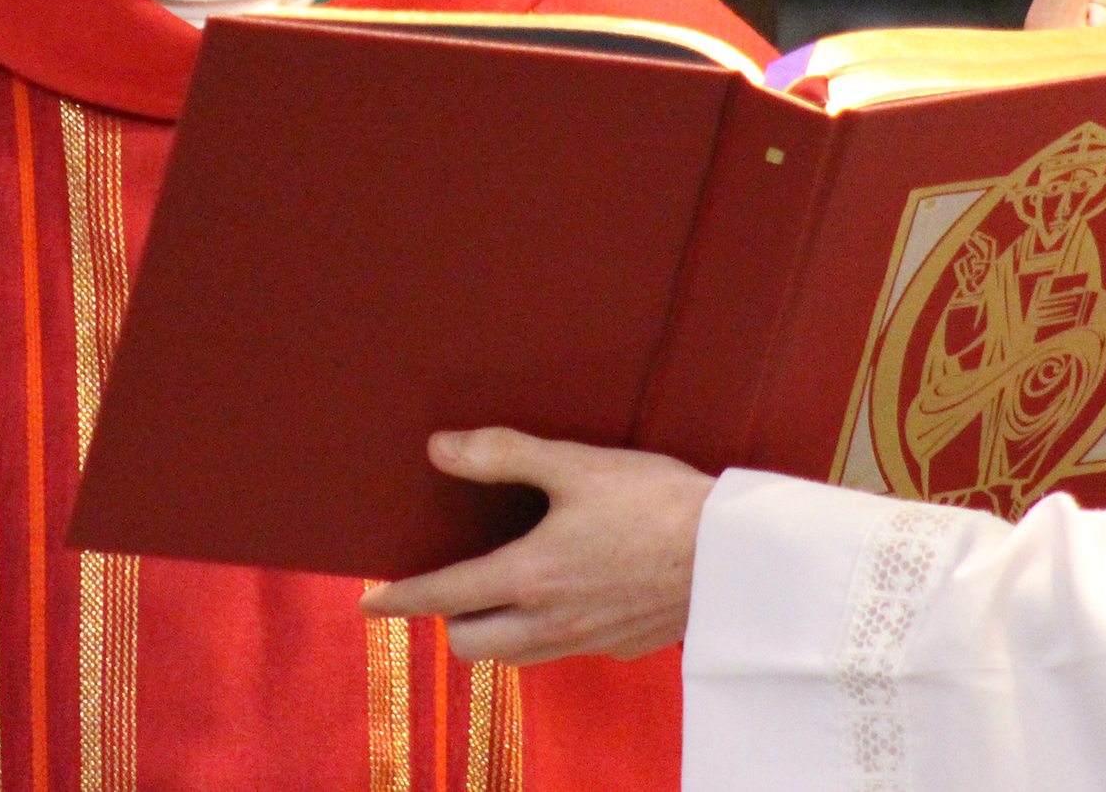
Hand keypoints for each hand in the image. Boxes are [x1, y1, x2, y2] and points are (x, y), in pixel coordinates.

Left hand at [357, 429, 713, 664]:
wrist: (736, 556)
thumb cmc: (656, 502)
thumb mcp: (575, 464)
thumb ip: (504, 455)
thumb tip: (440, 448)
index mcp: (529, 576)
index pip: (442, 596)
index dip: (398, 599)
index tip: (369, 602)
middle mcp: (549, 621)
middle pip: (469, 644)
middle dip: (446, 622)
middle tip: (447, 589)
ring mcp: (586, 641)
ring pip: (514, 656)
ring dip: (493, 633)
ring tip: (497, 596)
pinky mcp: (620, 647)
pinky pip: (561, 652)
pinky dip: (543, 634)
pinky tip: (564, 598)